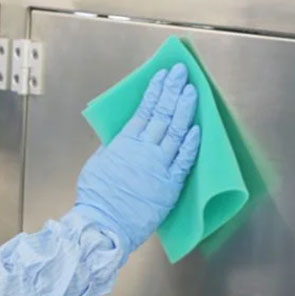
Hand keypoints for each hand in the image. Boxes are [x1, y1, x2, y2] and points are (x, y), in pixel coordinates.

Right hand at [75, 63, 199, 254]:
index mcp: (124, 142)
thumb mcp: (98, 162)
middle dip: (172, 90)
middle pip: (162, 114)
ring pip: (175, 131)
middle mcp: (143, 149)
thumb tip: (121, 139)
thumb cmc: (96, 195)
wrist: (105, 223)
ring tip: (192, 91)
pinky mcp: (170, 184)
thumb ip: (113, 147)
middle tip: (181, 72)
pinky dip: (190, 143)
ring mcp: (158, 165)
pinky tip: (198, 127)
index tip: (164, 74)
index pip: (144, 109)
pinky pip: (184, 160)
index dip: (156, 90)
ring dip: (184, 109)